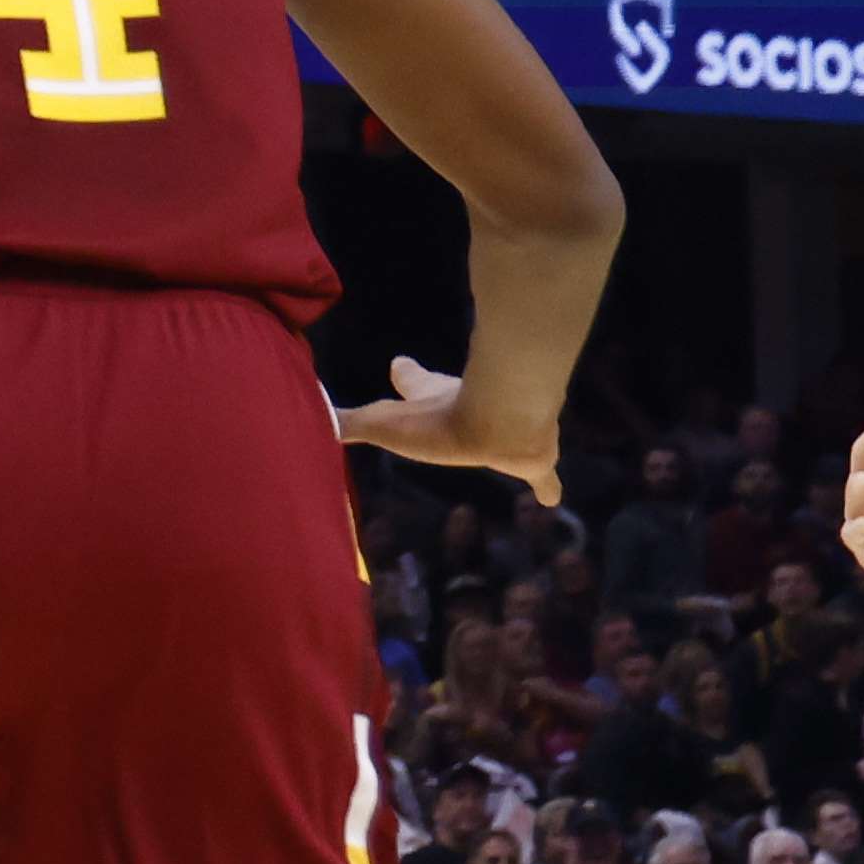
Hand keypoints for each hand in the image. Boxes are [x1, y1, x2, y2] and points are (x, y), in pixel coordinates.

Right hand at [330, 355, 558, 507]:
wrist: (502, 419)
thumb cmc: (440, 422)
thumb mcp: (384, 424)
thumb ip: (348, 423)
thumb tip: (311, 418)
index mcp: (432, 398)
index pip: (413, 380)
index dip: (406, 376)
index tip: (400, 363)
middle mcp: (470, 405)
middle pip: (459, 401)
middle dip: (450, 398)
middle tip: (447, 401)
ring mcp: (504, 427)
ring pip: (500, 428)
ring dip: (499, 436)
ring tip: (505, 448)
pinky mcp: (534, 456)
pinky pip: (541, 475)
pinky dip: (546, 485)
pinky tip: (553, 499)